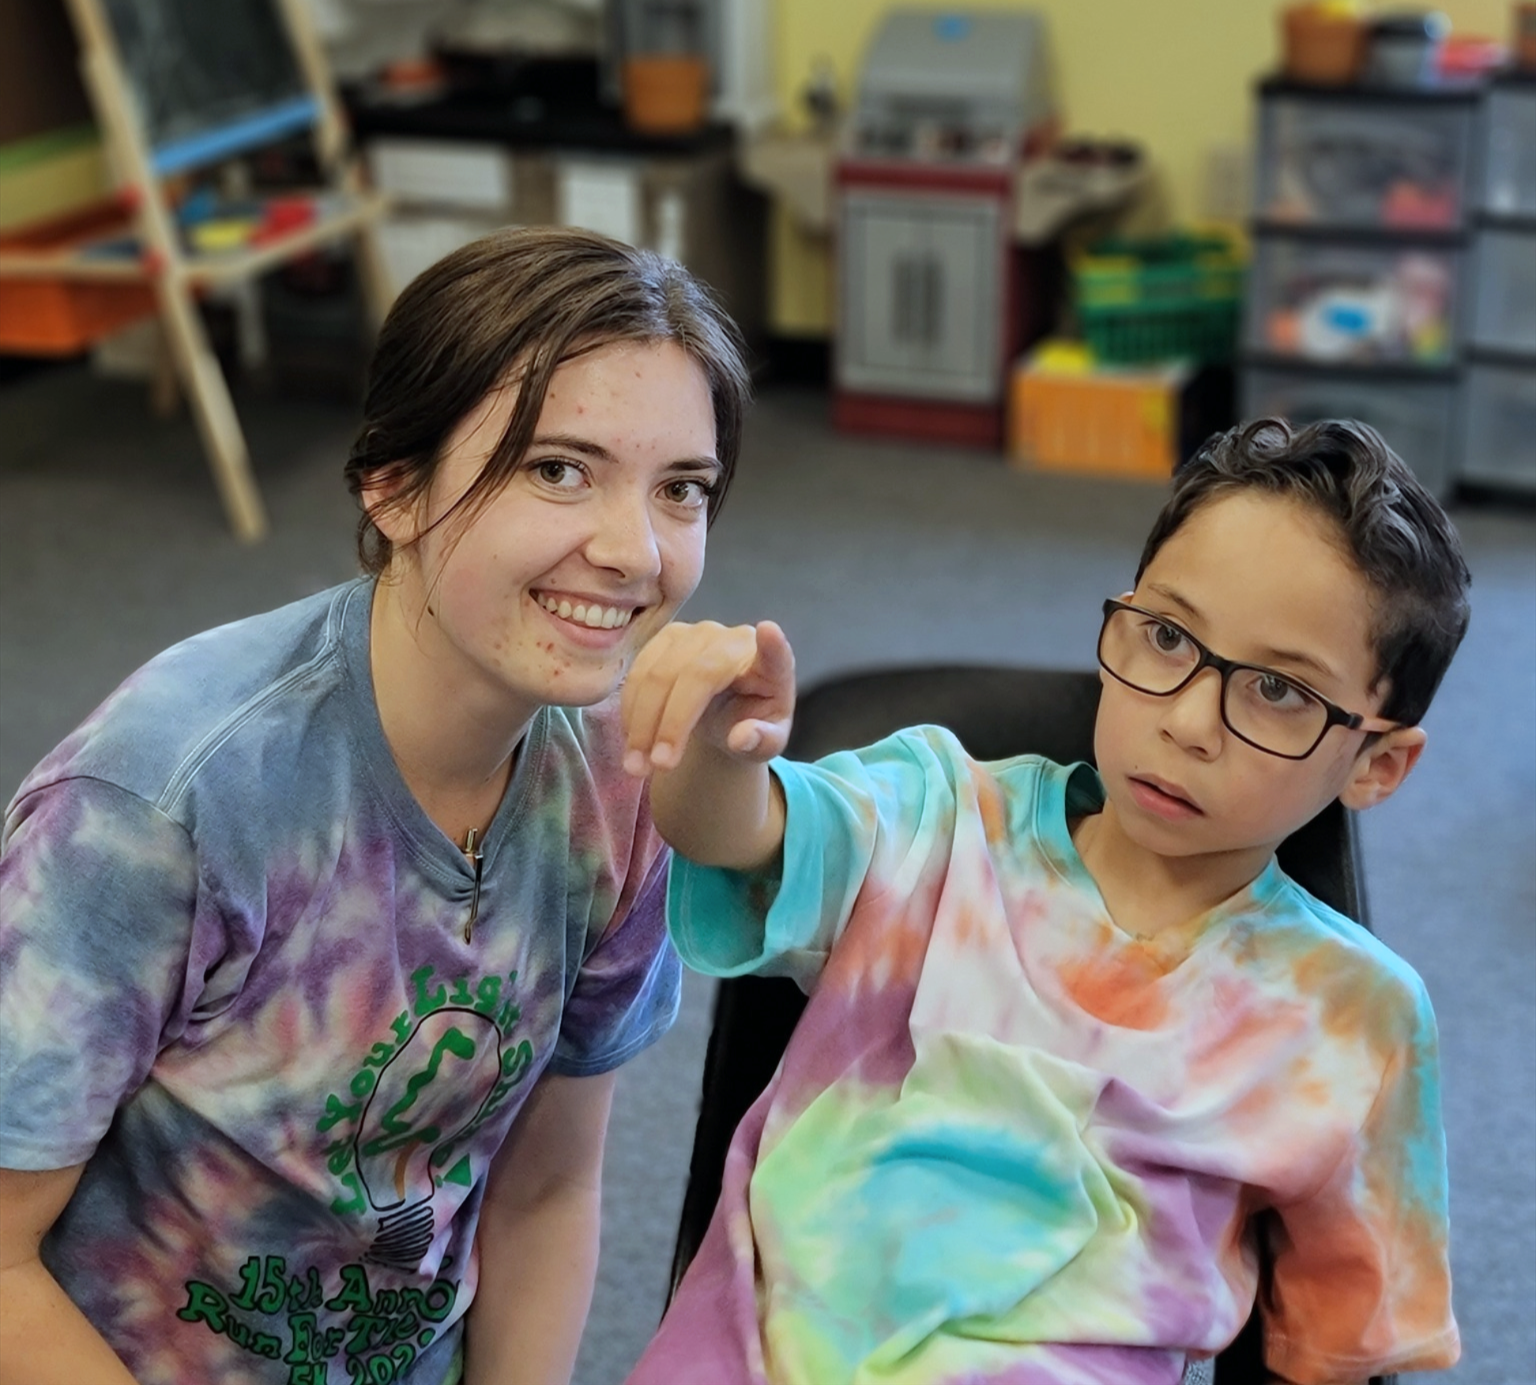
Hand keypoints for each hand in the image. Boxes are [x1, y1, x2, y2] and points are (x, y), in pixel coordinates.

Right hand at [621, 620, 794, 776]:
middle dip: (671, 724)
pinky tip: (633, 741)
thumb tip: (742, 737)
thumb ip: (761, 742)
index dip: (772, 645)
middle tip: (658, 767)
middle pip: (695, 676)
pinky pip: (639, 674)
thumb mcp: (765, 745)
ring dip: (642, 724)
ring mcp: (697, 634)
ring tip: (637, 766)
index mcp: (771, 667)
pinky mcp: (667, 638)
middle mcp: (734, 640)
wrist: (726, 714)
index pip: (775, 653)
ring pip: (658, 674)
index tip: (769, 633)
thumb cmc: (751, 725)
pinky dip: (631, 711)